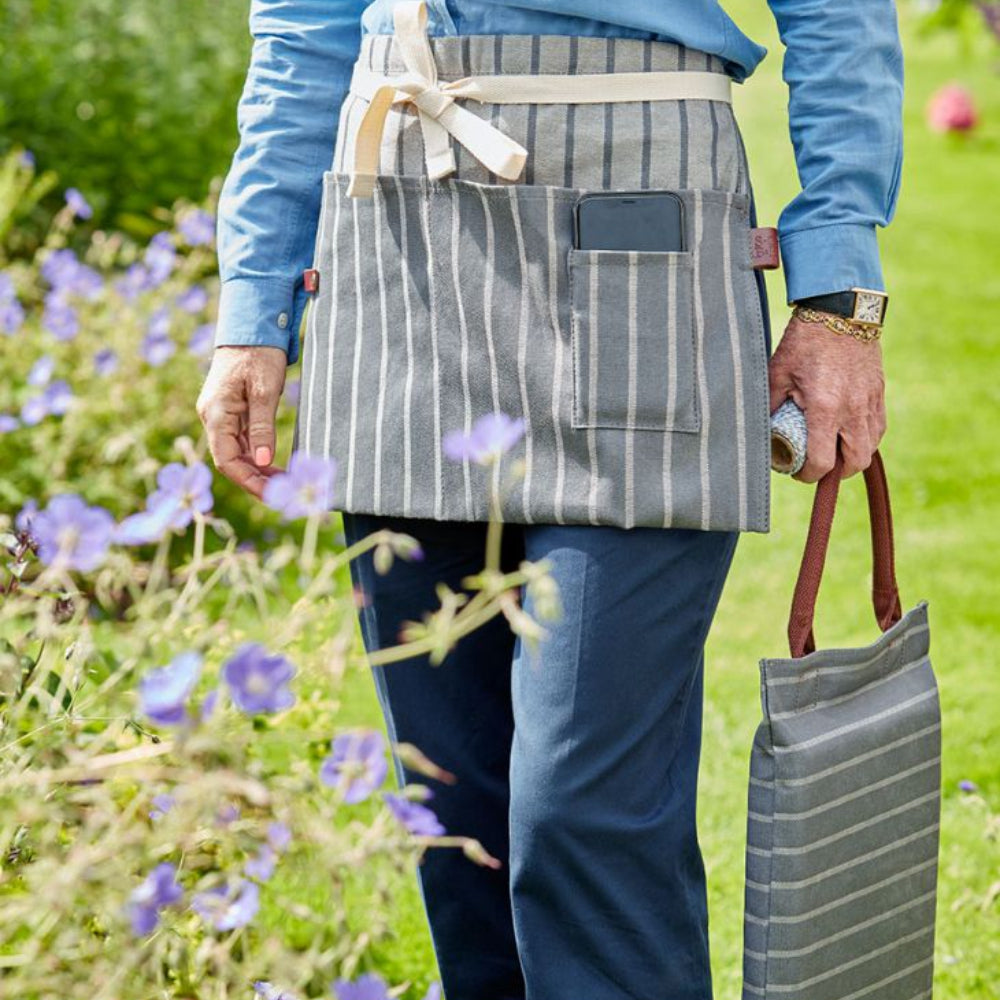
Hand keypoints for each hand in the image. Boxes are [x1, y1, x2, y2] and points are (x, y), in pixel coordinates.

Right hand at [196, 346, 286, 497]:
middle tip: (283, 492)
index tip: (272, 494)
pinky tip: (273, 463)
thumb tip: (262, 461)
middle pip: (230, 460)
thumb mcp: (264, 391)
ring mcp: (220, 414)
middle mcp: (212, 416)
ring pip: (235, 452)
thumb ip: (262, 427)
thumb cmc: (259, 353)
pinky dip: (256, 453)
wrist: (251, 323)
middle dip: (255, 479)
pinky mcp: (229, 410)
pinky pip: (240, 440)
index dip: (248, 481)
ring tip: (283, 481)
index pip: (227, 460)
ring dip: (257, 469)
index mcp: (216, 413)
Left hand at [768, 313, 886, 481]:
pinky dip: (864, 439)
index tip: (796, 472)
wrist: (840, 311)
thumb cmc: (804, 341)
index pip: (822, 462)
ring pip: (870, 447)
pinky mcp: (879, 393)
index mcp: (825, 408)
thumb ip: (770, 405)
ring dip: (851, 457)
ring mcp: (870, 402)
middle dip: (835, 473)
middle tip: (816, 467)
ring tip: (832, 452)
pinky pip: (878, 428)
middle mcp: (852, 410)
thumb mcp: (778, 373)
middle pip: (854, 462)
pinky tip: (847, 434)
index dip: (807, 475)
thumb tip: (762, 429)